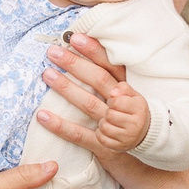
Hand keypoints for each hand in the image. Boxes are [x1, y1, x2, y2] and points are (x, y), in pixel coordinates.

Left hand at [36, 33, 133, 162]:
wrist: (146, 150)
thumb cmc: (129, 117)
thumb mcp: (127, 96)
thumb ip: (111, 78)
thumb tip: (90, 56)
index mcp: (128, 90)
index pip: (110, 66)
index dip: (93, 51)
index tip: (74, 38)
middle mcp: (122, 106)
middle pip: (98, 80)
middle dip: (75, 64)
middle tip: (53, 51)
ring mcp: (113, 125)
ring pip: (88, 104)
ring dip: (66, 88)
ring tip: (47, 74)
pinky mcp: (103, 144)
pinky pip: (79, 134)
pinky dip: (60, 126)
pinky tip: (42, 116)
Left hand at [94, 70, 150, 153]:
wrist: (144, 131)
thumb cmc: (134, 110)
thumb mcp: (133, 95)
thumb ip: (122, 88)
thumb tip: (112, 93)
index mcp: (139, 109)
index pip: (116, 102)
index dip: (112, 101)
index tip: (115, 103)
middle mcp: (136, 124)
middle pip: (109, 115)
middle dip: (107, 112)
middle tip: (112, 113)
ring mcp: (128, 137)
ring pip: (104, 127)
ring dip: (103, 122)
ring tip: (109, 121)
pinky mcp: (120, 147)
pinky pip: (102, 139)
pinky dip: (100, 133)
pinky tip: (107, 130)